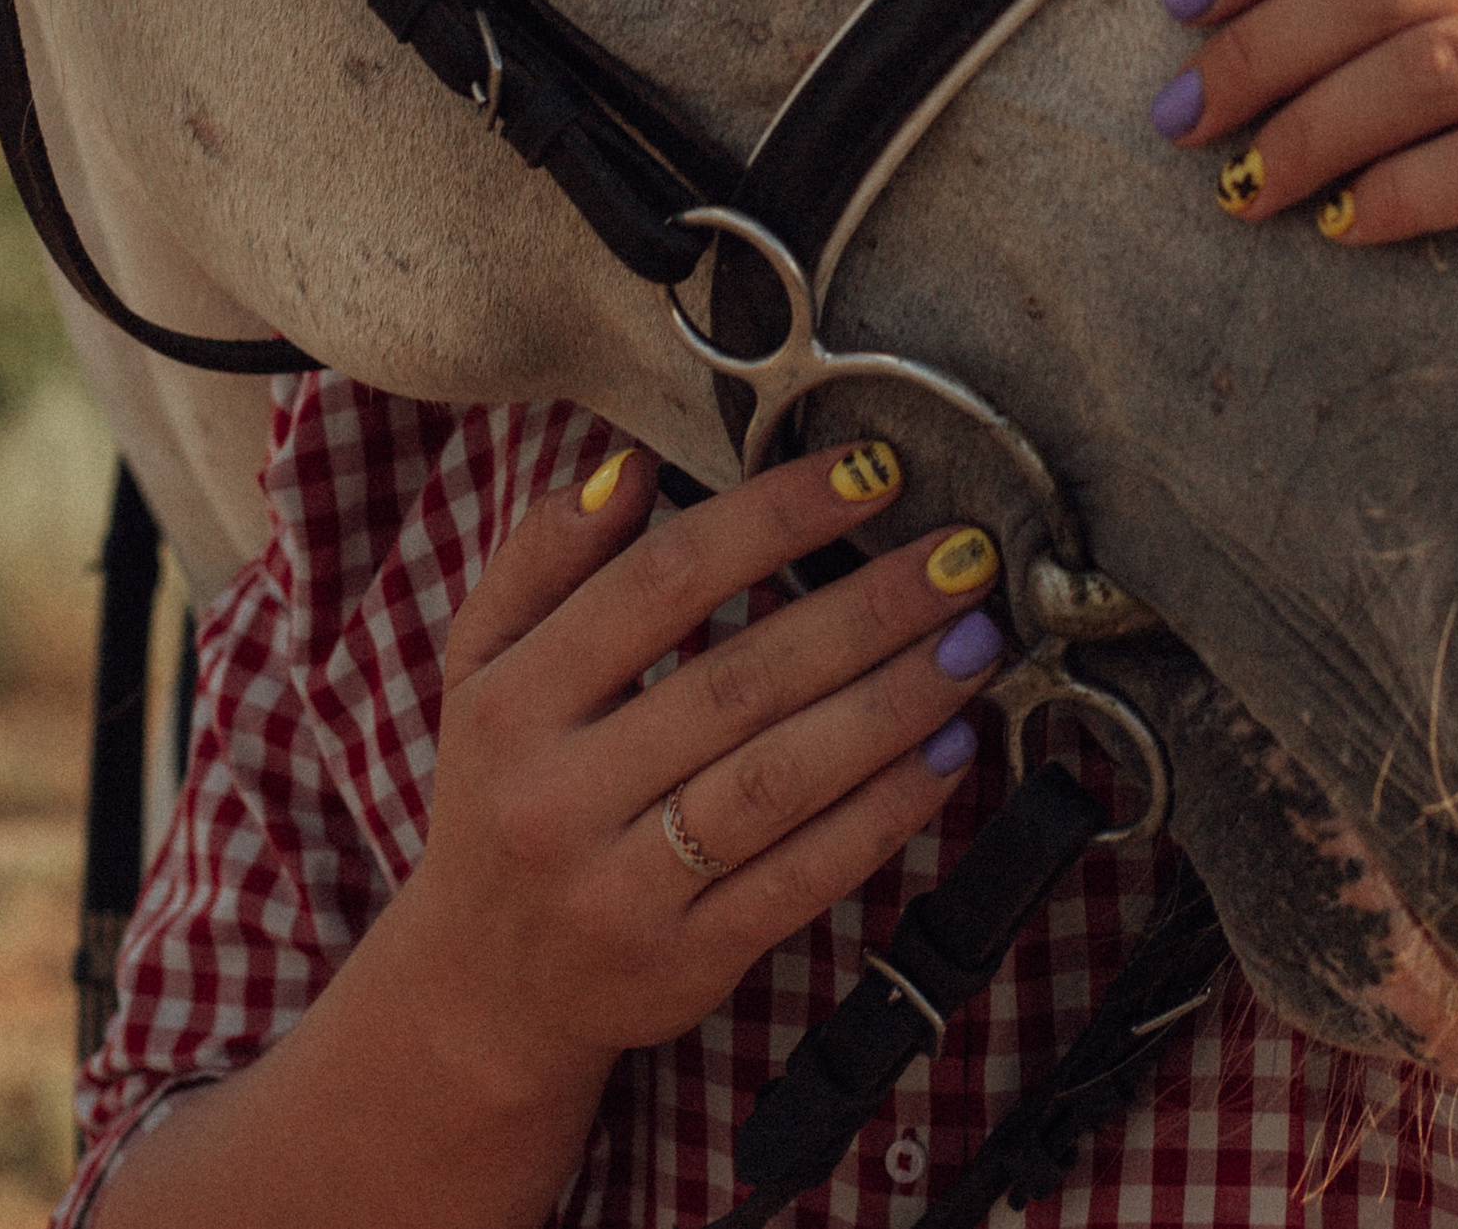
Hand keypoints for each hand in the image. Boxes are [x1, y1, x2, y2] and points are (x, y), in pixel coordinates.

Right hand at [391, 442, 1007, 1106]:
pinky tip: (947, 752)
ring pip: (783, 780)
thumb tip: (629, 464)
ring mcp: (621, 889)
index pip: (661, 582)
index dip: (775, 517)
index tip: (871, 471)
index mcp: (510, 701)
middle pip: (741, 681)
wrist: (484, 993)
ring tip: (974, 642)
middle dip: (870, 608)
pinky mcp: (684, 962)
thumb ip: (546, 555)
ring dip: (896, 704)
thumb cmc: (504, 789)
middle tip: (962, 556)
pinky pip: (805, 876)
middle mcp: (558, 797)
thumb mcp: (483, 664)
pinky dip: (886, 810)